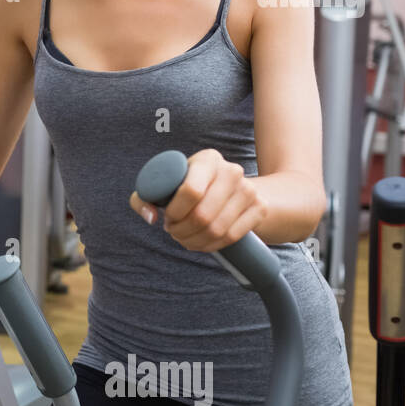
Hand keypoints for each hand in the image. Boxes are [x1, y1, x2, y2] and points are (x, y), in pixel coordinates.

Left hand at [129, 149, 266, 252]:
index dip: (175, 212)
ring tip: (184, 237)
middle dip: (182, 231)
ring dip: (194, 241)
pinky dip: (211, 246)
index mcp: (207, 159)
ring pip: (216, 230)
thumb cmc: (189, 186)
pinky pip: (231, 236)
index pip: (190, 191)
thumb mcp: (165, 184)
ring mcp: (248, 190)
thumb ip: (146, 197)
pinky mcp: (258, 208)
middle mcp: (231, 171)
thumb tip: (151, 218)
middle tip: (174, 232)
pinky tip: (201, 242)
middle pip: (202, 216)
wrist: (233, 187)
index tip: (167, 218)